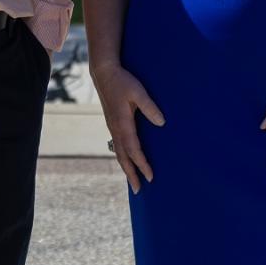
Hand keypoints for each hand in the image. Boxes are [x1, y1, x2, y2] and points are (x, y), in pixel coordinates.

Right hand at [91, 62, 164, 193]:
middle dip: (131, 174)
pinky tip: (126, 160)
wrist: (104, 73)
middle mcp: (115, 129)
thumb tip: (162, 123)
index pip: (133, 150)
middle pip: (123, 157)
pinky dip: (122, 157)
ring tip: (133, 181)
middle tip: (138, 191)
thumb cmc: (122, 81)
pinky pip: (117, 146)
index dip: (142, 164)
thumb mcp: (138, 91)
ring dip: (126, 168)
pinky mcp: (112, 124)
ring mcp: (112, 127)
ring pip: (118, 153)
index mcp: (122, 124)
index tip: (150, 177)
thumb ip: (149, 107)